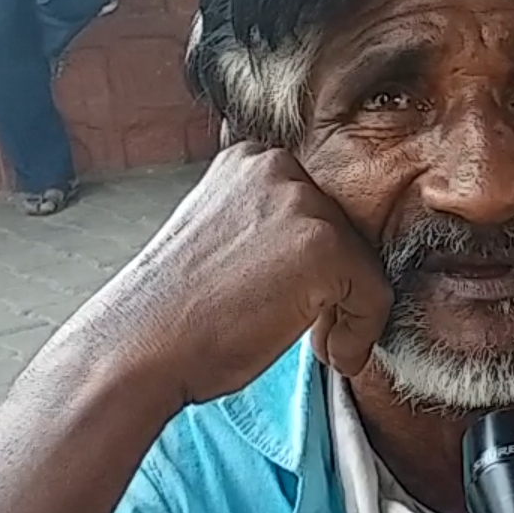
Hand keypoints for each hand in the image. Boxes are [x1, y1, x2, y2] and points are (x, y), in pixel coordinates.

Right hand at [72, 143, 391, 408]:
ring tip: (310, 340)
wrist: (137, 347)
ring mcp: (301, 202)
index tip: (291, 301)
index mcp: (248, 160)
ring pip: (365, 262)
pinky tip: (325, 352)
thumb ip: (268, 228)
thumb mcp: (221, 240)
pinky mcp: (324, 245)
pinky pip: (376, 293)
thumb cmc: (174, 313)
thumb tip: (316, 253)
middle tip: (302, 327)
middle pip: (346, 232)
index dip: (313, 266)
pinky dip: (360, 332)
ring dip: (347, 310)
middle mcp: (276, 167)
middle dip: (334, 286)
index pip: (318, 210)